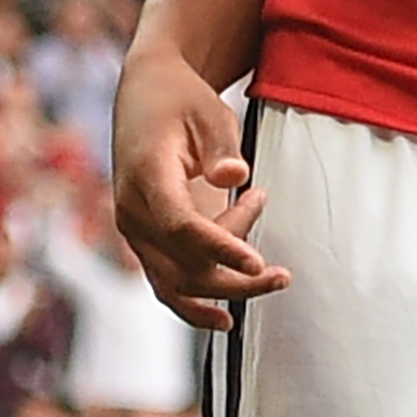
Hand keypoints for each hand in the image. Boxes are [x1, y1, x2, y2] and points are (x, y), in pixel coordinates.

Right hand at [110, 45, 288, 330]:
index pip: (180, 225)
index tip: (257, 263)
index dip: (219, 247)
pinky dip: (192, 305)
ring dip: (224, 289)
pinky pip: (165, 282)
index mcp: (146, 177)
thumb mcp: (209, 111)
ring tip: (276, 279)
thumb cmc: (183, 102)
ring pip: (176, 280)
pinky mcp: (146, 240)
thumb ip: (222, 146)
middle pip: (181, 263)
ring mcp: (136, 230)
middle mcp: (133, 211)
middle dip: (234, 277)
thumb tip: (235, 177)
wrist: (146, 96)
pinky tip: (225, 320)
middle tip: (283, 275)